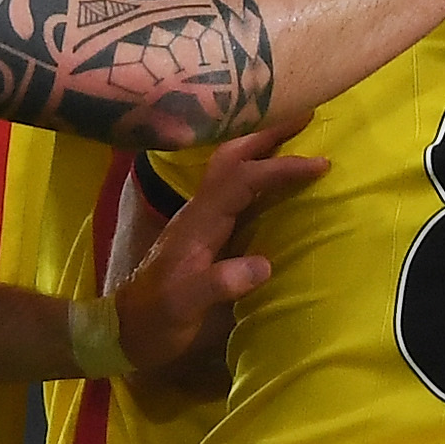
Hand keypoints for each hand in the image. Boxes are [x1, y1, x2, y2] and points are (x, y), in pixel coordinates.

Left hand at [109, 129, 321, 374]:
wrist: (123, 328)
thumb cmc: (155, 318)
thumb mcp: (184, 306)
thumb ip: (219, 284)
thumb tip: (264, 264)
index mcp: (199, 223)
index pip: (243, 180)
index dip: (281, 168)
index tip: (321, 163)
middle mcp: (198, 211)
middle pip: (232, 157)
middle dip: (268, 134)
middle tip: (306, 115)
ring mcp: (199, 218)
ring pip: (230, 167)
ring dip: (261, 146)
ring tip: (294, 133)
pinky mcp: (203, 231)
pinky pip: (232, 187)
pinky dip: (255, 170)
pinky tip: (270, 173)